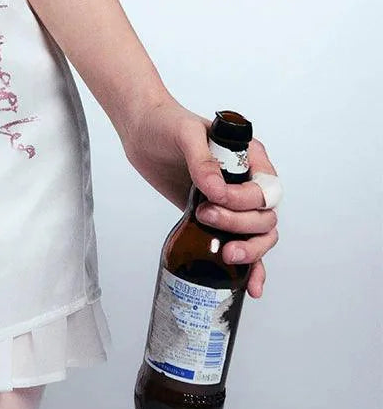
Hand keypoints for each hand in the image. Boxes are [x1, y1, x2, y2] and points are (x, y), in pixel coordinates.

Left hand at [120, 94, 279, 299]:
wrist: (142, 132)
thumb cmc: (166, 123)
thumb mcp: (184, 134)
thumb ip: (201, 160)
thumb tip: (217, 191)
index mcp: (250, 157)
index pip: (265, 190)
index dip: (243, 200)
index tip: (214, 198)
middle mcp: (247, 181)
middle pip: (265, 217)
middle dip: (241, 225)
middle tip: (206, 217)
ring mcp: (233, 202)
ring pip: (260, 235)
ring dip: (250, 250)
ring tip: (226, 255)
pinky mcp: (217, 219)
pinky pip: (243, 244)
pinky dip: (252, 266)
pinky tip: (251, 285)